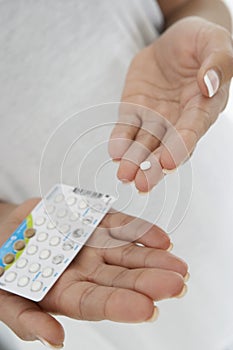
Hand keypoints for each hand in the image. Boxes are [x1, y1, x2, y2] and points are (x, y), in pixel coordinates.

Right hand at [0, 199, 187, 347]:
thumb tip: (54, 342)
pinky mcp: (95, 221)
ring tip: (178, 265)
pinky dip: (140, 230)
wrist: (5, 230)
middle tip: (177, 284)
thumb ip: (26, 320)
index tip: (149, 309)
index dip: (122, 305)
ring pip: (128, 253)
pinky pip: (120, 225)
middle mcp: (87, 271)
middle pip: (122, 279)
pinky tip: (161, 240)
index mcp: (68, 293)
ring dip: (154, 258)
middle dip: (149, 282)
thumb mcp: (6, 297)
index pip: (99, 302)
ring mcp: (93, 245)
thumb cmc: (4, 266)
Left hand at [109, 17, 232, 191]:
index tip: (170, 162)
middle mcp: (179, 119)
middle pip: (167, 147)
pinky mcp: (135, 111)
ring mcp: (155, 117)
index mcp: (203, 106)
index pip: (193, 129)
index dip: (181, 146)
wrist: (172, 43)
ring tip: (125, 174)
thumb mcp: (213, 41)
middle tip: (143, 183)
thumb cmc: (197, 43)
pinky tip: (115, 152)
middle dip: (154, 167)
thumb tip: (209, 83)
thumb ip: (218, 61)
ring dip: (134, 161)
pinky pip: (126, 129)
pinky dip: (120, 141)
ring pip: (145, 144)